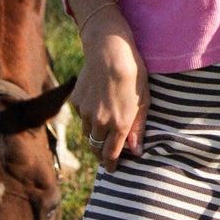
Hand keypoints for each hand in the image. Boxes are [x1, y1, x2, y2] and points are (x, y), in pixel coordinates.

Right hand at [67, 0, 148, 171]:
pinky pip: (82, 116)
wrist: (109, 51)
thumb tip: (136, 151)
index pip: (110, 155)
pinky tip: (99, 104)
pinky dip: (89, 117)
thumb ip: (138, 128)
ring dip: (95, 135)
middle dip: (101, 154)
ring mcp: (85, 112)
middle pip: (95, 148)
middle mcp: (99, 122)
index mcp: (119, 124)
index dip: (111, 164)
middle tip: (109, 154)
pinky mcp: (76, 101)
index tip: (114, 168)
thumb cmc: (134, 73)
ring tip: (105, 128)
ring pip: (87, 133)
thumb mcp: (144, 101)